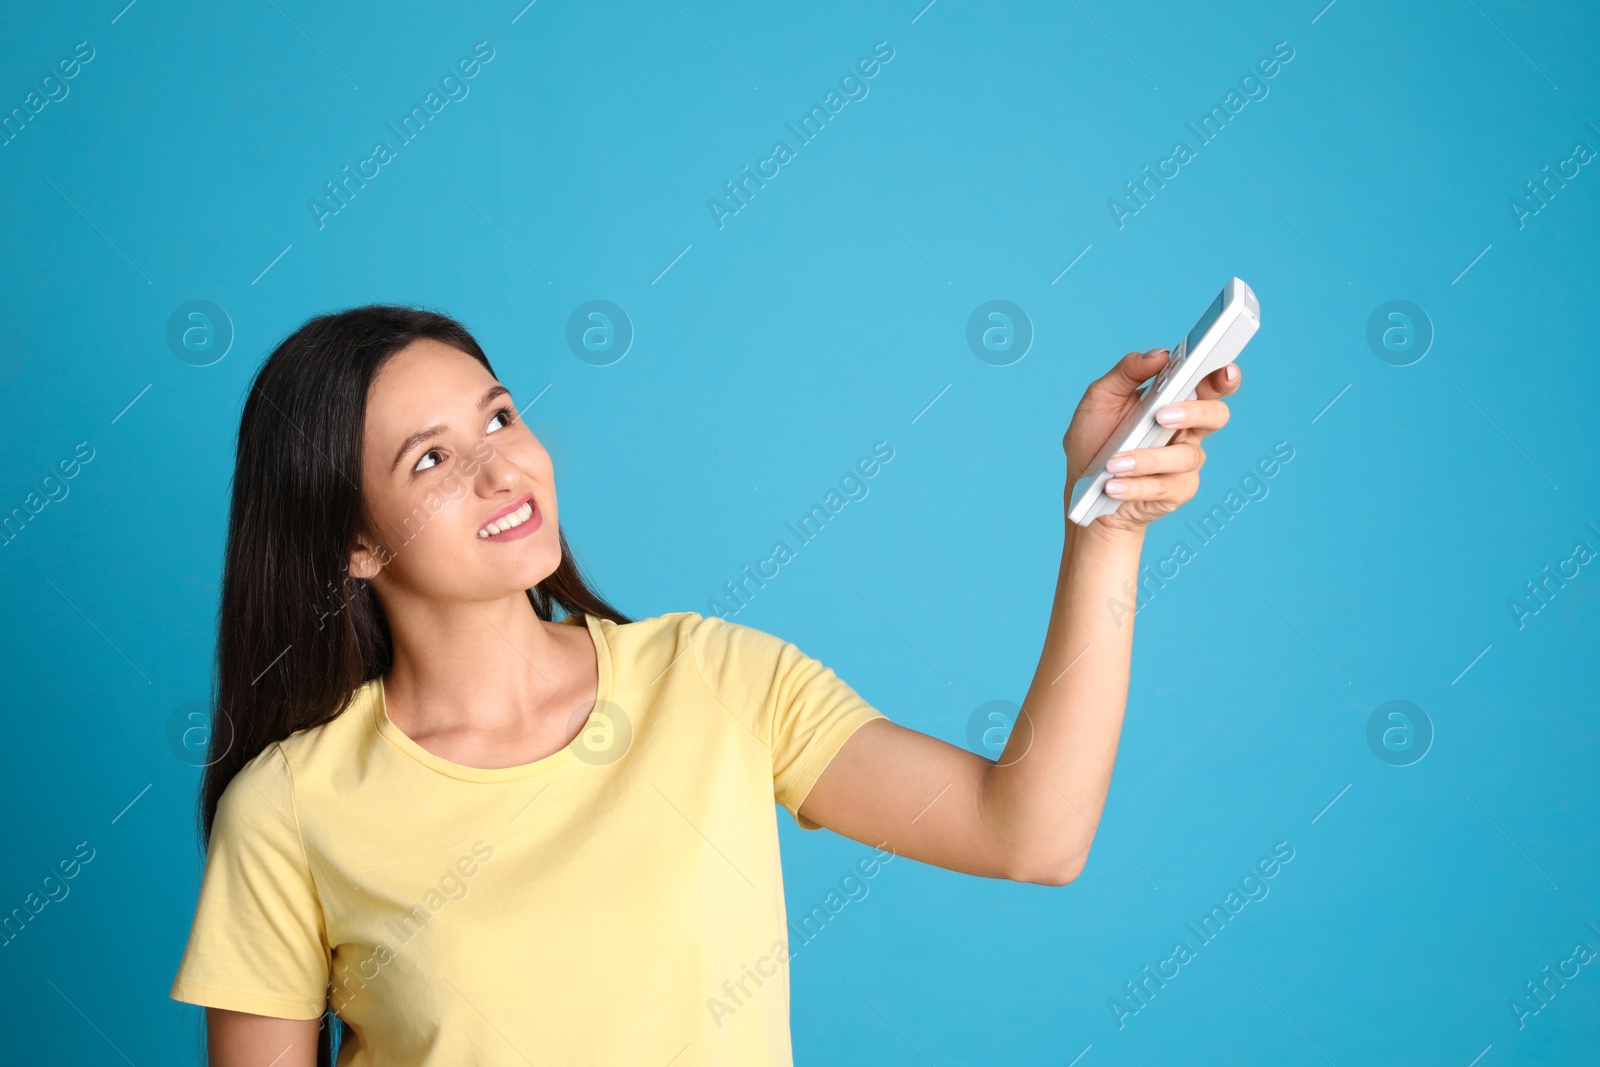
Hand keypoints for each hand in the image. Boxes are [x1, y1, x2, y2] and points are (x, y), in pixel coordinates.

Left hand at [1062, 347, 1240, 534]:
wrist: (1083, 487)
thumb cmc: (1096, 437)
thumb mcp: (1101, 398)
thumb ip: (1127, 372)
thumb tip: (1158, 355)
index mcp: (1176, 400)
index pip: (1210, 383)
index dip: (1223, 376)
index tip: (1224, 369)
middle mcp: (1188, 429)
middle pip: (1215, 415)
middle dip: (1194, 412)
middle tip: (1162, 415)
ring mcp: (1184, 462)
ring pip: (1186, 456)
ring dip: (1147, 459)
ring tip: (1114, 463)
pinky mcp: (1175, 491)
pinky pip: (1164, 488)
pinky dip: (1135, 486)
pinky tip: (1113, 484)